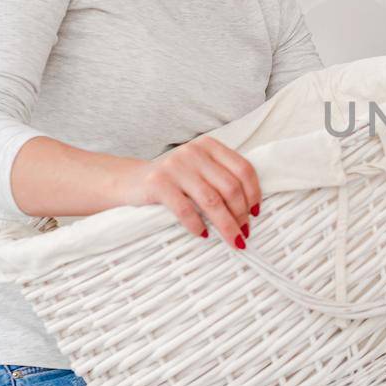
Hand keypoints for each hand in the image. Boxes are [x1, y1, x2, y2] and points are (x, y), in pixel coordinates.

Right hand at [119, 136, 260, 248]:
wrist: (130, 181)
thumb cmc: (173, 180)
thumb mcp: (199, 170)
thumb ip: (221, 177)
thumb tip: (251, 209)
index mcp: (209, 146)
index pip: (243, 169)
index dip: (254, 193)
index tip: (255, 213)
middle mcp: (194, 152)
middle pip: (230, 187)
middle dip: (241, 214)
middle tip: (243, 232)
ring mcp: (175, 166)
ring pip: (212, 201)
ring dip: (226, 225)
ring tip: (232, 239)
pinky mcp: (158, 182)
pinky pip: (185, 209)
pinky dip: (197, 225)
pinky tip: (202, 235)